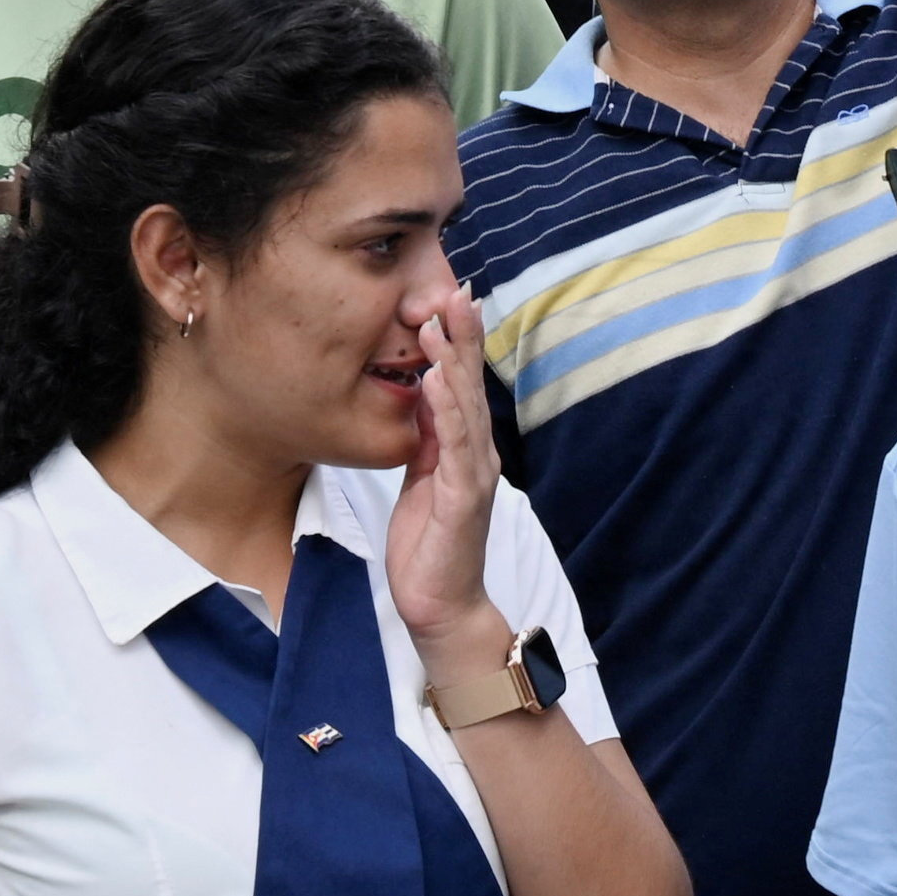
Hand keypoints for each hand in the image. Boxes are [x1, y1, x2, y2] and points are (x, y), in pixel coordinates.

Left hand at [379, 266, 507, 656]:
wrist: (442, 605)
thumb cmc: (429, 546)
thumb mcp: (419, 480)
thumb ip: (426, 439)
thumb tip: (422, 393)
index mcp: (464, 448)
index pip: (462, 384)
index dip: (459, 341)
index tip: (449, 297)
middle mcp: (477, 453)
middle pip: (469, 384)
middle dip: (461, 336)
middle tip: (453, 289)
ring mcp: (474, 473)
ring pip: (464, 407)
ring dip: (452, 362)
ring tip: (439, 323)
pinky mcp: (463, 497)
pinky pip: (453, 446)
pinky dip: (446, 411)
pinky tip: (437, 381)